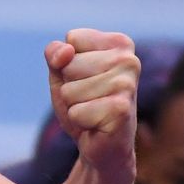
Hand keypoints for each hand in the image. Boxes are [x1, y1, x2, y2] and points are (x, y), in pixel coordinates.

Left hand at [45, 29, 138, 173]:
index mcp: (120, 44)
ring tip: (92, 111)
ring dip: (74, 106)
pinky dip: (80, 121)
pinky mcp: (122, 110)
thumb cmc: (83, 103)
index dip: (67, 64)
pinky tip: (97, 125)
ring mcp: (128, 85)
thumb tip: (66, 52)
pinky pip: (76, 112)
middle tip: (89, 100)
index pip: (72, 39)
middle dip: (70, 87)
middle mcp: (129, 60)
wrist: (101, 145)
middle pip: (69, 65)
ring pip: (70, 90)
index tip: (85, 79)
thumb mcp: (61, 73)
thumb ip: (54, 53)